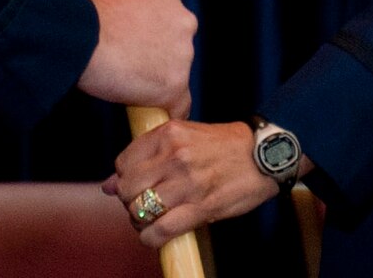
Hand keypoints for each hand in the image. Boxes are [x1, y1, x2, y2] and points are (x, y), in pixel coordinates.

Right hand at [75, 0, 195, 120]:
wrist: (77, 36)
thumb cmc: (79, 13)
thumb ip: (124, 7)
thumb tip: (110, 20)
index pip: (170, 19)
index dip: (152, 35)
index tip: (135, 46)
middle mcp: (183, 21)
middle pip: (178, 47)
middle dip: (159, 57)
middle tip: (129, 65)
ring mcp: (182, 55)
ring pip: (177, 76)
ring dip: (158, 82)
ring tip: (125, 85)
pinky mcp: (175, 86)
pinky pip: (179, 106)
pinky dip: (164, 111)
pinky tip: (148, 115)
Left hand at [102, 120, 278, 247]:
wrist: (263, 155)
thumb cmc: (224, 146)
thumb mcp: (184, 137)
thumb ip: (148, 155)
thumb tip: (109, 184)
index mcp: (168, 134)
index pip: (123, 163)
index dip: (124, 179)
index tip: (135, 185)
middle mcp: (174, 156)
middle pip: (127, 188)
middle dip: (129, 201)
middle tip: (141, 205)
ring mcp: (187, 182)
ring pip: (141, 210)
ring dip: (140, 221)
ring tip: (150, 220)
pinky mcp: (201, 207)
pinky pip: (162, 229)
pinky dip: (151, 238)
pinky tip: (155, 236)